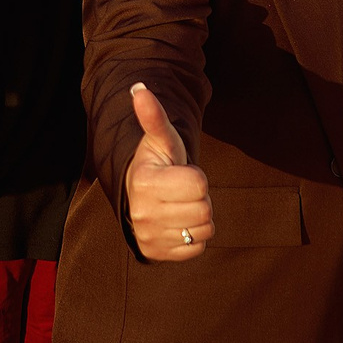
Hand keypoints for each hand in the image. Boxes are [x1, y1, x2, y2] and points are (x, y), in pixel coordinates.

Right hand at [124, 83, 212, 261]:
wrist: (138, 196)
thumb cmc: (156, 164)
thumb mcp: (161, 140)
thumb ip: (154, 117)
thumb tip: (139, 89)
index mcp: (146, 183)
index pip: (199, 184)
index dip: (196, 176)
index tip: (179, 173)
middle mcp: (144, 214)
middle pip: (204, 209)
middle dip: (199, 197)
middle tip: (181, 191)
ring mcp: (150, 237)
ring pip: (203, 230)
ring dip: (198, 217)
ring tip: (180, 205)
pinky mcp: (157, 254)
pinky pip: (198, 248)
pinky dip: (193, 237)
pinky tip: (178, 223)